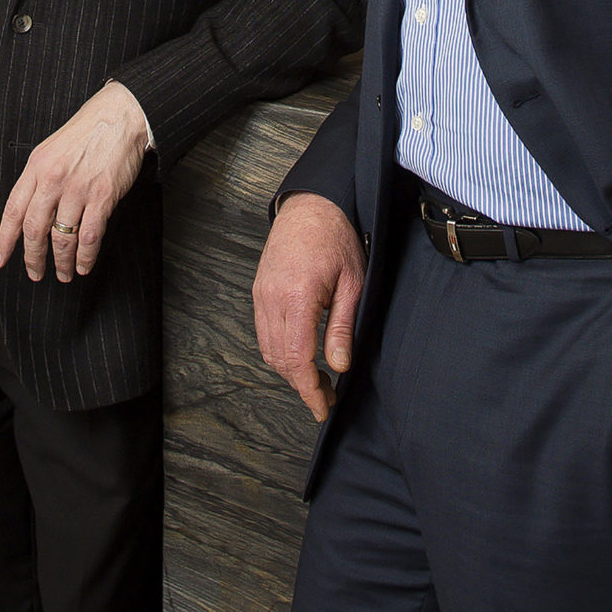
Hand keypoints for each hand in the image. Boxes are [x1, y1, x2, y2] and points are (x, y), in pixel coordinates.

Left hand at [0, 81, 150, 283]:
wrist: (120, 116)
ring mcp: (78, 189)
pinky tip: (83, 264)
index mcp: (37, 167)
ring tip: (63, 273)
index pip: (13, 210)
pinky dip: (85, 256)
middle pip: (34, 229)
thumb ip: (38, 178)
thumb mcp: (51, 148)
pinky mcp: (102, 196)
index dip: (4, 239)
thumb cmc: (87, 131)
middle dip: (32, 258)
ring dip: (61, 262)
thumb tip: (28, 210)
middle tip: (34, 273)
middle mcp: (53, 179)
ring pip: (62, 238)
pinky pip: (89, 236)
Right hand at [253, 193, 366, 422]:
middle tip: (326, 397)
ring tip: (315, 379)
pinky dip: (279, 350)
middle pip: (280, 359)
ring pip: (268, 349)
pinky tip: (299, 354)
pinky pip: (264, 332)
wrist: (311, 204)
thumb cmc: (335, 237)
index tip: (321, 407)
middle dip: (302, 385)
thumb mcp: (352, 282)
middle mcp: (272, 297)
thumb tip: (339, 365)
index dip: (308, 389)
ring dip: (289, 370)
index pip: (297, 358)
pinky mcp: (258, 290)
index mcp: (297, 295)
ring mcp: (261, 294)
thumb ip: (342, 327)